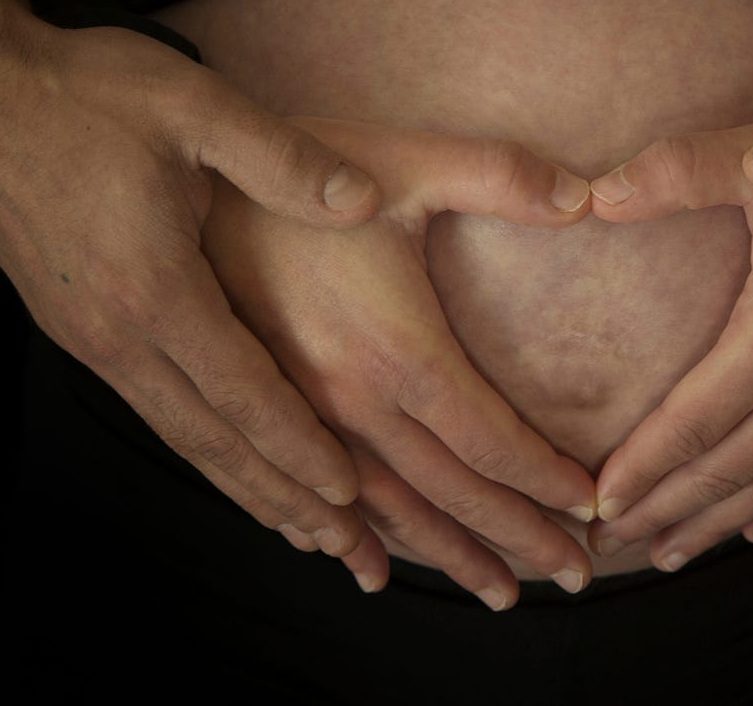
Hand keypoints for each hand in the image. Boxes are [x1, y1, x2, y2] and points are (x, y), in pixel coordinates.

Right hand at [0, 21, 383, 559]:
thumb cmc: (83, 92)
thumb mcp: (191, 102)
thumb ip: (281, 157)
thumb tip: (363, 196)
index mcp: (154, 287)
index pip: (242, 392)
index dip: (299, 445)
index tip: (351, 492)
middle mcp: (115, 331)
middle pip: (210, 438)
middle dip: (279, 496)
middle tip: (340, 548)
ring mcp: (88, 334)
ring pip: (177, 432)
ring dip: (240, 483)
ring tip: (295, 530)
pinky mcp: (76, 323)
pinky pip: (150, 405)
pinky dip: (199, 445)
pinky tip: (224, 458)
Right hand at [203, 119, 598, 608]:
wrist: (159, 184)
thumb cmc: (295, 170)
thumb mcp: (406, 160)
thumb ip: (501, 177)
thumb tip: (589, 197)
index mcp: (394, 350)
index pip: (488, 443)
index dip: (545, 482)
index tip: (593, 512)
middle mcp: (345, 402)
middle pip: (448, 493)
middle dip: (517, 539)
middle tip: (573, 578)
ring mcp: (296, 416)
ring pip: (384, 510)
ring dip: (444, 554)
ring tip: (495, 592)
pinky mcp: (259, 412)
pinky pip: (310, 497)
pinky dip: (346, 538)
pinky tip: (361, 566)